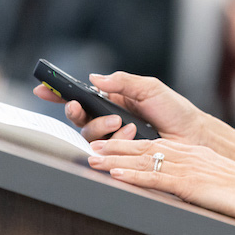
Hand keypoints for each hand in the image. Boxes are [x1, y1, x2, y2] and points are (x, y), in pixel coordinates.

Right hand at [33, 70, 207, 144]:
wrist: (193, 136)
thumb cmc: (174, 111)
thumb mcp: (149, 88)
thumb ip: (122, 82)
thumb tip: (95, 78)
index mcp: (113, 102)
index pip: (81, 97)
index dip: (59, 94)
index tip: (42, 88)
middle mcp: (110, 121)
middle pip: (79, 119)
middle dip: (74, 111)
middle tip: (78, 106)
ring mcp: (114, 140)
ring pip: (89, 137)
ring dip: (100, 128)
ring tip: (122, 122)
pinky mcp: (121, 156)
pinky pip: (104, 152)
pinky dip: (115, 141)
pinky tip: (132, 135)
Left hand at [86, 137, 234, 226]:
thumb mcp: (215, 177)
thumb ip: (196, 176)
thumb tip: (184, 183)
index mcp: (192, 153)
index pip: (154, 145)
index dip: (129, 145)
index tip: (109, 145)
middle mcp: (187, 155)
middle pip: (143, 148)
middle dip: (115, 147)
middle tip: (92, 147)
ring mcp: (187, 168)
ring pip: (144, 160)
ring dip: (116, 159)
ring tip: (93, 159)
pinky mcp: (188, 184)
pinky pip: (155, 178)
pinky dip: (133, 176)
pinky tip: (116, 174)